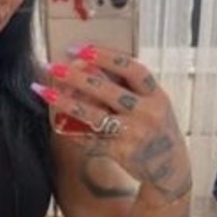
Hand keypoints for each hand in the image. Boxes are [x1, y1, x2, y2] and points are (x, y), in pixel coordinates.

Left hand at [37, 51, 190, 200]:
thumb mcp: (154, 103)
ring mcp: (133, 135)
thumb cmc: (157, 128)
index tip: (81, 49)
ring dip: (67, 103)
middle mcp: (147, 113)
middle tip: (54, 67)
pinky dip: (72, 129)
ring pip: (94, 116)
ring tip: (45, 92)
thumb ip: (129, 87)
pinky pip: (91, 139)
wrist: (171, 168)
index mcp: (156, 95)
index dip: (106, 57)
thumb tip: (90, 65)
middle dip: (78, 77)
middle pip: (108, 91)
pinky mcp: (121, 153)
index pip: (132, 69)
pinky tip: (56, 120)